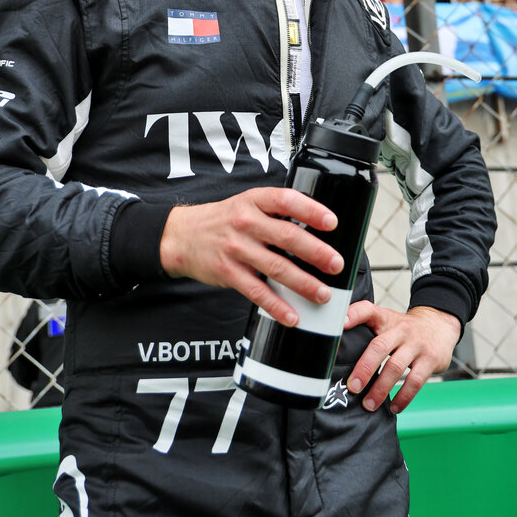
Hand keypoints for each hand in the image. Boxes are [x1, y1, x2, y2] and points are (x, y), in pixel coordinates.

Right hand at [159, 187, 343, 326]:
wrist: (181, 236)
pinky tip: (292, 316)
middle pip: (286, 236)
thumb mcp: (246, 204)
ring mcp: (236, 248)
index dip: (311, 210)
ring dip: (303, 283)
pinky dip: (277, 306)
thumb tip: (314, 226)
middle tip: (336, 264)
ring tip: (322, 293)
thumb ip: (274, 212)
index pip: (286, 200)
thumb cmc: (222, 220)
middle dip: (316, 252)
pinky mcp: (228, 273)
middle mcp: (245, 222)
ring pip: (276, 267)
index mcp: (254, 201)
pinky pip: (257, 292)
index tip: (332, 222)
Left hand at [344, 302, 460, 413]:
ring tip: (369, 404)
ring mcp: (416, 344)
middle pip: (379, 346)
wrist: (439, 324)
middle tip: (352, 387)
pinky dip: (403, 397)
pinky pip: (415, 381)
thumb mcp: (386, 321)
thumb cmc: (404, 328)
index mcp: (385, 318)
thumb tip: (337, 353)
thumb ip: (367, 331)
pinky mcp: (430, 360)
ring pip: (395, 367)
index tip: (340, 325)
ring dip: (381, 389)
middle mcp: (400, 329)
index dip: (353, 314)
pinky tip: (394, 406)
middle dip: (364, 368)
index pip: (367, 310)